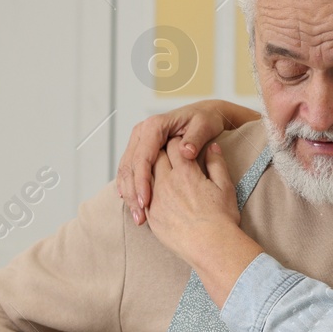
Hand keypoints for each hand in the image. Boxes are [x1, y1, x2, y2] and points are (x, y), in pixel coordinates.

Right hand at [116, 100, 259, 225]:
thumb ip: (195, 139)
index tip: (147, 201)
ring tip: (138, 217)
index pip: (143, 156)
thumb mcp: (205, 126)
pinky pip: (130, 171)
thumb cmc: (206, 120)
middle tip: (140, 216)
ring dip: (130, 194)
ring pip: (126, 170)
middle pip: (130, 165)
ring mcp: (139, 141)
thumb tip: (186, 152)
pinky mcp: (141, 151)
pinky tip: (135, 206)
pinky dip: (130, 189)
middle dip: (133, 192)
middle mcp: (142, 132)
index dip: (143, 180)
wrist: (204, 114)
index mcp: (155, 126)